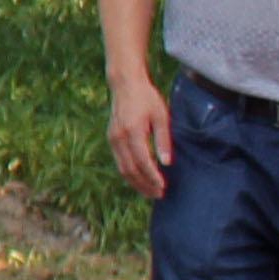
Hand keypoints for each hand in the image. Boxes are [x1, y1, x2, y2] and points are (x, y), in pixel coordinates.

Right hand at [107, 68, 173, 199]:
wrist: (125, 85)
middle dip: (144, 184)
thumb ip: (164, 140)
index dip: (153, 176)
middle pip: (130, 169)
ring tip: (150, 191)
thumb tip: (167, 163)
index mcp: (133, 131)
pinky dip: (129, 173)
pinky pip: (119, 161)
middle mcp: (119, 137)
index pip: (143, 161)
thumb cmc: (147, 99)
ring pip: (122, 168)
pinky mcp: (111, 138)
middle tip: (159, 194)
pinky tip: (140, 178)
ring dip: (135, 182)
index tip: (163, 187)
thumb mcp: (161, 116)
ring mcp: (112, 138)